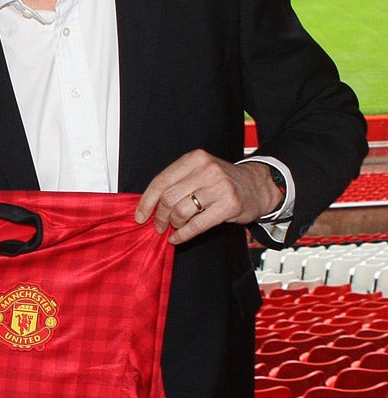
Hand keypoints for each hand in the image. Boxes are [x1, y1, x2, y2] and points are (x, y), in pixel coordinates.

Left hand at [135, 150, 281, 244]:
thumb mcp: (199, 172)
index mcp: (194, 159)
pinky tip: (178, 238)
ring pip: (181, 211)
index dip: (147, 201)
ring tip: (173, 228)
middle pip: (169, 197)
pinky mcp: (230, 205)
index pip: (161, 181)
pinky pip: (197, 224)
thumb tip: (148, 205)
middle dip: (159, 216)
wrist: (258, 186)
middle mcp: (207, 169)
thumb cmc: (222, 181)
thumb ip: (176, 183)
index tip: (140, 216)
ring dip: (173, 225)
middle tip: (158, 225)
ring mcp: (220, 186)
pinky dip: (183, 234)